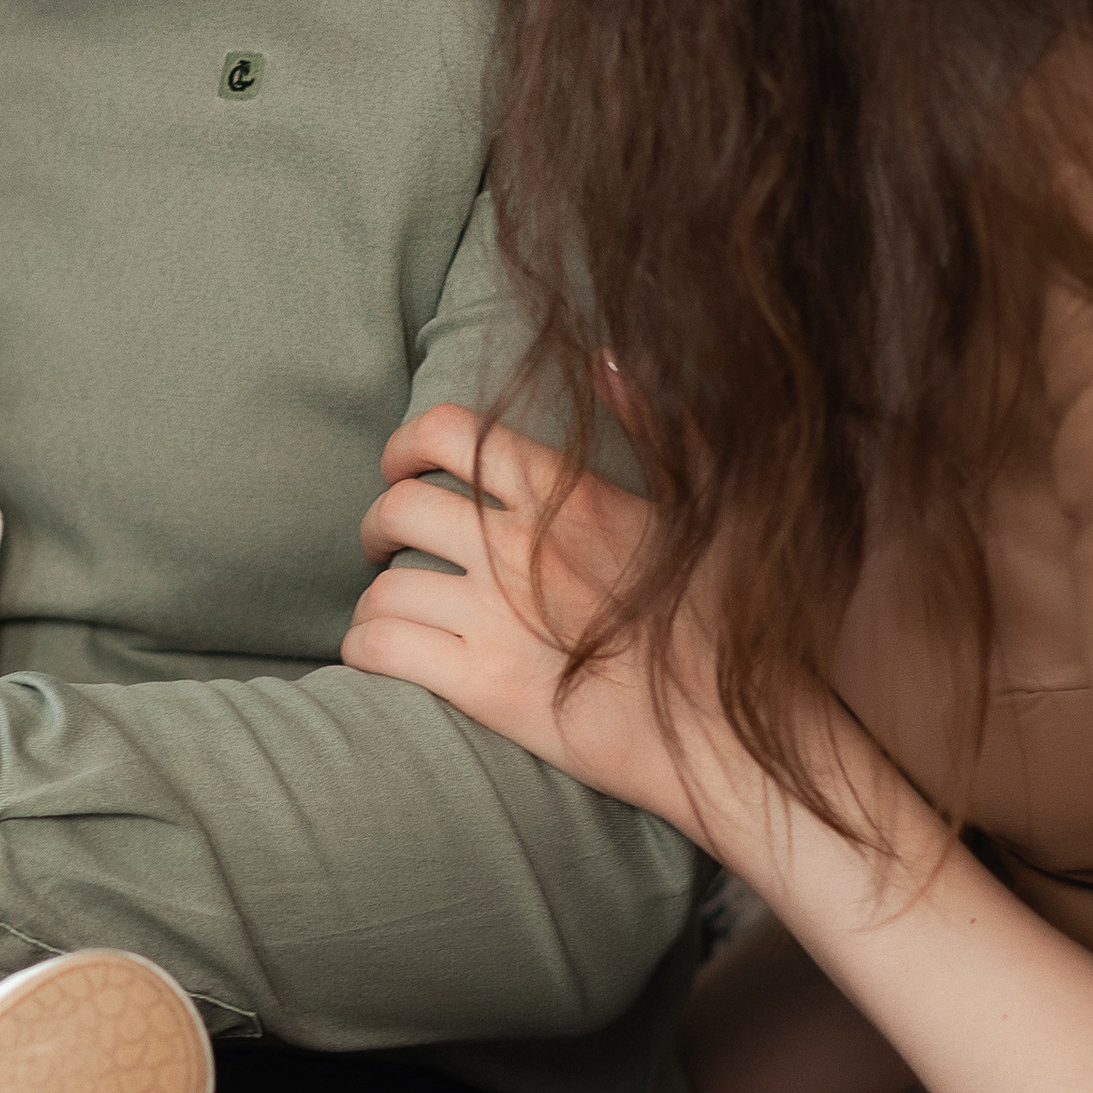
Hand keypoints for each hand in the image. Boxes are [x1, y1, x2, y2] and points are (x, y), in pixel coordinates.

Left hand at [344, 406, 723, 841]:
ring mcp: (499, 617)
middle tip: (383, 547)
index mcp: (569, 494)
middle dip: (377, 524)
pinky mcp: (484, 686)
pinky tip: (377, 655)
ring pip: (385, 585)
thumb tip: (608, 358)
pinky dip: (363, 647)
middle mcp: (522, 547)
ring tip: (389, 610)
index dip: (405, 444)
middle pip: (399, 508)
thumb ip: (658, 428)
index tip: (401, 468)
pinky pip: (382, 647)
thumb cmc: (729, 623)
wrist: (729, 733)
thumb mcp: (711, 505)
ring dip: (373, 596)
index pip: (448, 433)